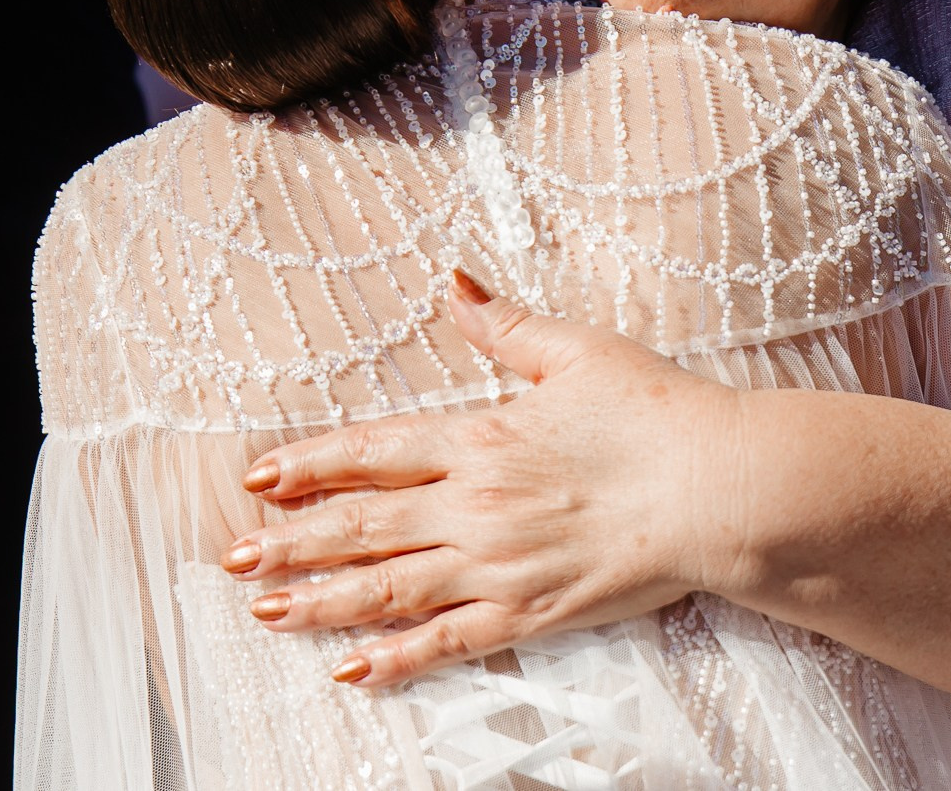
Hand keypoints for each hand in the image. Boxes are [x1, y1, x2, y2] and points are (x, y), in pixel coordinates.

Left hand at [224, 272, 747, 687]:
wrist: (718, 487)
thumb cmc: (658, 414)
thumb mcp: (577, 351)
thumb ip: (503, 324)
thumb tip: (451, 279)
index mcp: (481, 437)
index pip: (373, 450)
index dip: (310, 464)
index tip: (259, 477)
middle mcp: (475, 505)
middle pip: (362, 525)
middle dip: (291, 539)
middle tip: (233, 554)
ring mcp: (498, 565)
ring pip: (387, 588)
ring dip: (320, 600)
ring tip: (265, 609)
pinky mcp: (530, 612)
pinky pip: (448, 641)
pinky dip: (394, 659)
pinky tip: (350, 670)